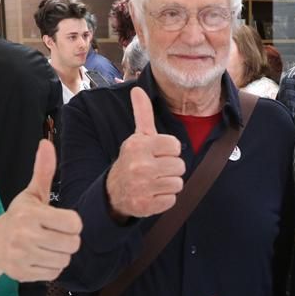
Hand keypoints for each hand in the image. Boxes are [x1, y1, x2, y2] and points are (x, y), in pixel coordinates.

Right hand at [0, 140, 82, 281]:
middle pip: (73, 244)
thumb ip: (43, 171)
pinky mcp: (22, 273)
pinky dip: (51, 267)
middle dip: (68, 240)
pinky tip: (39, 257)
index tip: (60, 220)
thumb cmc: (18, 217)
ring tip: (46, 245)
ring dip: (60, 254)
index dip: (72, 223)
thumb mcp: (31, 194)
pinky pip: (55, 273)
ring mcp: (23, 256)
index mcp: (31, 214)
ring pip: (65, 260)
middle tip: (54, 234)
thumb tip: (46, 143)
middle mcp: (25, 236)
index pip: (75, 223)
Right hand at [105, 86, 185, 218]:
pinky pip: (171, 200)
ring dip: (169, 184)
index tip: (157, 154)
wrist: (114, 192)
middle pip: (180, 166)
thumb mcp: (137, 137)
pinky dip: (164, 200)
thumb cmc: (132, 161)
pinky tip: (152, 195)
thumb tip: (137, 89)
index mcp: (139, 146)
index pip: (175, 146)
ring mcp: (142, 187)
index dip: (169, 151)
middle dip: (171, 169)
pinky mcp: (145, 206)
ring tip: (154, 182)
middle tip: (156, 170)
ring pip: (178, 184)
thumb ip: (142, 114)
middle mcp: (139, 166)